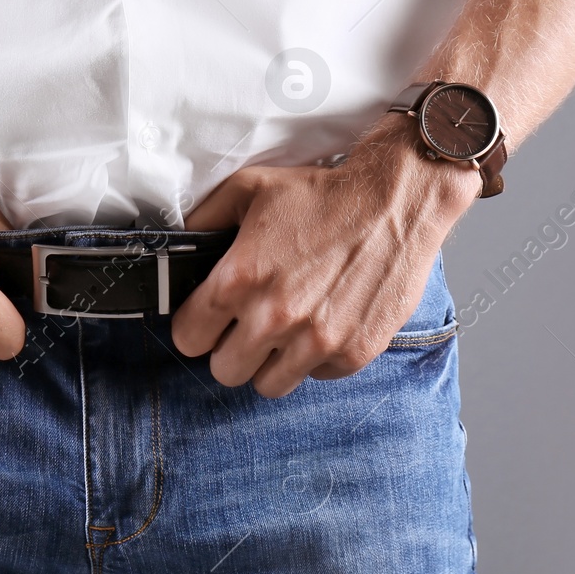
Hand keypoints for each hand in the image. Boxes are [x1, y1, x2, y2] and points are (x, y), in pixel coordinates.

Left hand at [171, 120, 478, 397]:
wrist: (396, 200)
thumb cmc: (325, 194)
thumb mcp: (250, 188)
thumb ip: (205, 219)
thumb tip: (178, 242)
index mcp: (239, 280)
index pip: (188, 338)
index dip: (197, 326)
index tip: (210, 319)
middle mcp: (274, 317)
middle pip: (224, 370)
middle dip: (231, 349)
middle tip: (249, 325)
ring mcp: (315, 341)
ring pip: (267, 386)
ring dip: (271, 362)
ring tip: (285, 331)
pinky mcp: (352, 352)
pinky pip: (315, 377)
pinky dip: (316, 359)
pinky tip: (322, 325)